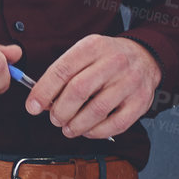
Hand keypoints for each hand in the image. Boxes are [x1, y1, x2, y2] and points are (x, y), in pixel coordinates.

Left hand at [27, 35, 161, 138]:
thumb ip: (64, 73)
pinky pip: (116, 124)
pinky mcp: (140, 101)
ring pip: (96, 110)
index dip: (44, 91)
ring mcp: (129, 82)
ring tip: (68, 128)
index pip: (62, 70)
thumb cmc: (108, 58)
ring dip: (76, 125)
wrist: (145, 57)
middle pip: (78, 91)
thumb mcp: (85, 53)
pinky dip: (97, 132)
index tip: (33, 106)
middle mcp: (113, 62)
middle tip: (54, 118)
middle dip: (60, 111)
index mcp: (93, 47)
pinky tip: (88, 130)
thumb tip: (41, 100)